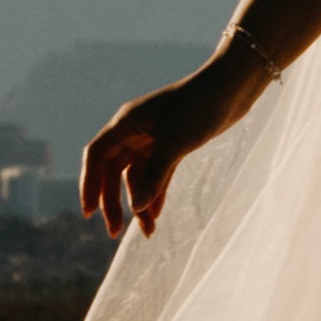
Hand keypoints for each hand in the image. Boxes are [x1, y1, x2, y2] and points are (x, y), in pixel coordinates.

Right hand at [80, 44, 276, 237]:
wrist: (232, 88)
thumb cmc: (200, 107)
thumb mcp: (176, 144)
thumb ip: (154, 176)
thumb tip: (135, 208)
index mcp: (127, 123)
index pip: (96, 156)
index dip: (89, 184)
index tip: (88, 213)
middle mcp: (135, 131)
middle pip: (112, 171)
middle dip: (113, 201)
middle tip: (114, 232)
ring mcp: (153, 139)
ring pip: (136, 176)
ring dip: (139, 202)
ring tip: (148, 231)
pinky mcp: (172, 145)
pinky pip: (157, 175)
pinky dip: (155, 193)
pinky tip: (156, 215)